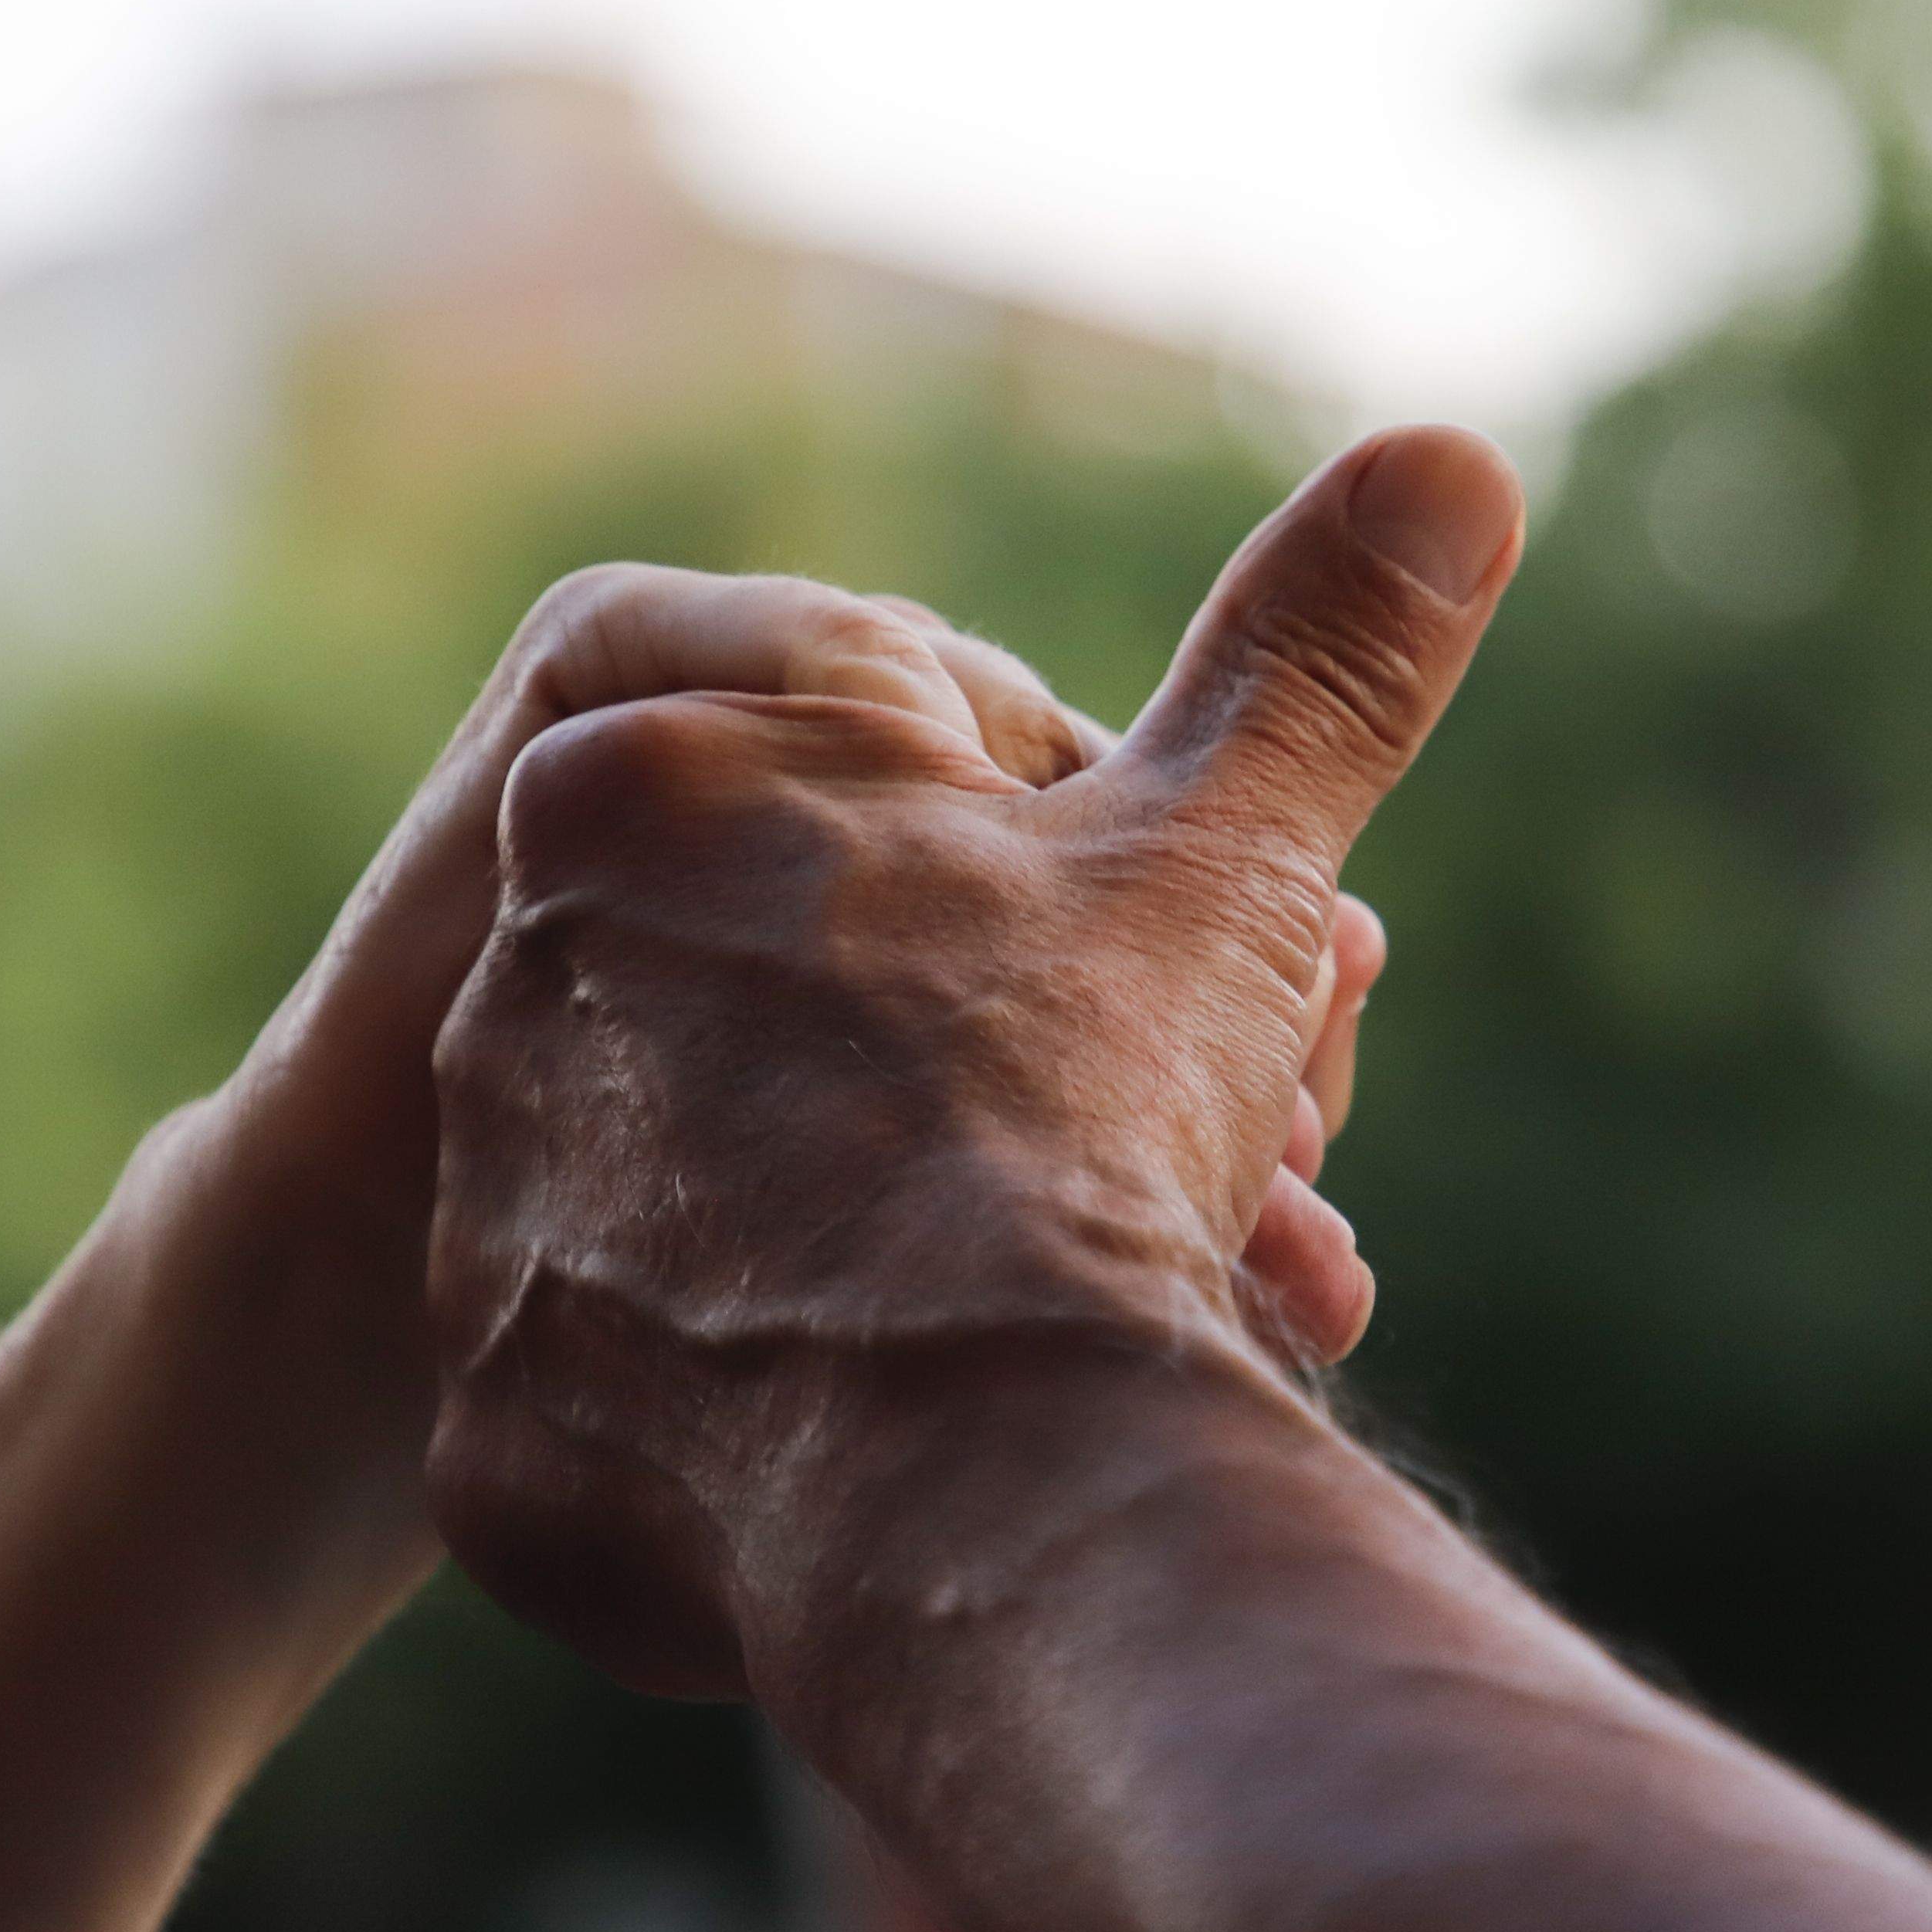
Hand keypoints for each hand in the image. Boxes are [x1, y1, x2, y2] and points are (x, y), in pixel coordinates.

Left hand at [119, 568, 1379, 1481]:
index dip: (1076, 916)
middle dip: (1003, 1096)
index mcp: (631, 785)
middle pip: (818, 1032)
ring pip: (757, 1224)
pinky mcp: (493, 1439)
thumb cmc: (1085, 1119)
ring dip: (905, 1261)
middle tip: (1157, 1180)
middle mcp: (503, 987)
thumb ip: (1316, 653)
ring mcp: (481, 1229)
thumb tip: (1450, 455)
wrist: (991, 1475)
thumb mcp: (1223, 848)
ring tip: (1072, 1327)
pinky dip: (799, 1446)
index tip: (1161, 1013)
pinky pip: (673, 1428)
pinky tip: (936, 1457)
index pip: (887, 833)